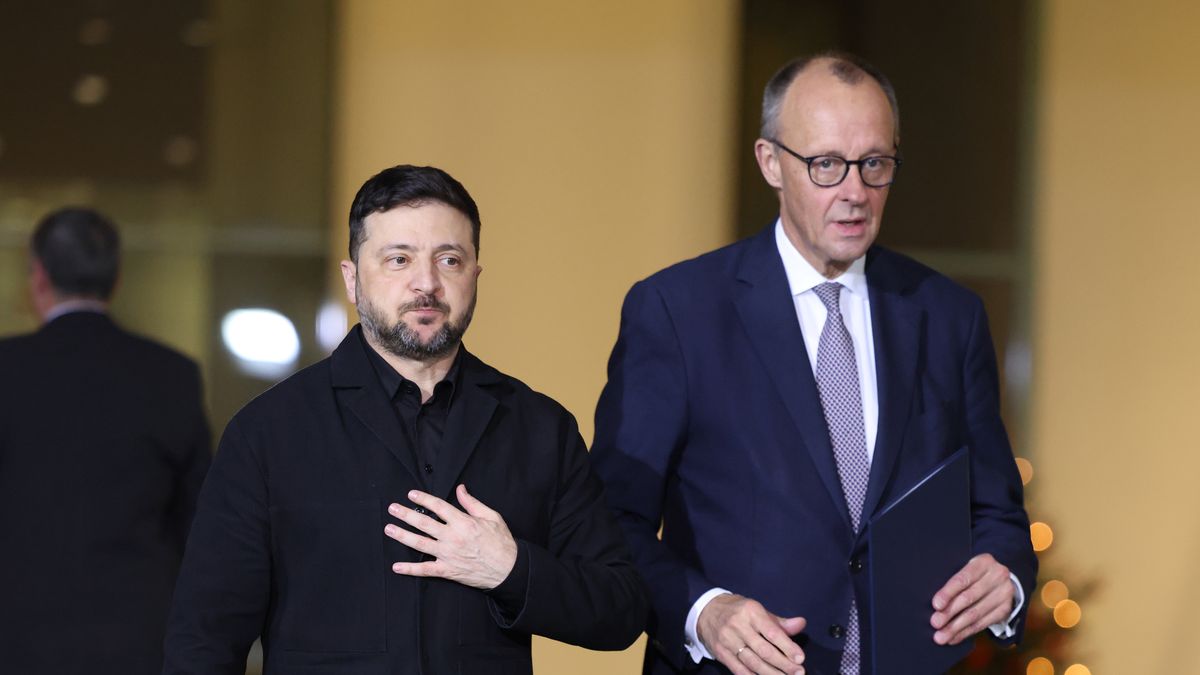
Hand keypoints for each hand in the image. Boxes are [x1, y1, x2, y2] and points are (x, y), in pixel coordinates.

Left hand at [384, 484, 517, 589]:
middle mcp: (453, 537)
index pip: (439, 507)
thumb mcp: (492, 517)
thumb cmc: (502, 542)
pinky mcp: (448, 571)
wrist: (508, 570)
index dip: (424, 499)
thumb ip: (472, 503)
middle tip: (392, 508)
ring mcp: (448, 555)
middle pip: (424, 523)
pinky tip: (396, 566)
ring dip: (402, 536)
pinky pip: (425, 570)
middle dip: (406, 515)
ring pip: (420, 544)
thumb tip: (460, 489)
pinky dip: (410, 569)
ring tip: (389, 529)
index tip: (411, 494)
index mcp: (463, 522)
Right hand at [697, 593, 805, 674]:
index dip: (787, 646)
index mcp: (751, 612)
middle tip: (799, 672)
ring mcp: (728, 640)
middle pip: (764, 650)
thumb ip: (779, 622)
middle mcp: (738, 626)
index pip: (772, 632)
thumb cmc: (737, 610)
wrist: (706, 611)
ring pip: (753, 662)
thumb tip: (801, 624)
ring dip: (771, 673)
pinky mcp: (720, 652)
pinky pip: (738, 669)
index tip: (800, 658)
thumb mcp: (758, 610)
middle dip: (783, 664)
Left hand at [930, 553, 1014, 644]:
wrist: (999, 577)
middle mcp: (997, 576)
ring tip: (941, 636)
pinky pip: (983, 624)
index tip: (936, 605)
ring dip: (956, 627)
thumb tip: (934, 603)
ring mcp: (1004, 594)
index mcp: (984, 562)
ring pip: (976, 613)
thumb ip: (954, 580)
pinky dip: (966, 632)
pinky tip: (954, 638)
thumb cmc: (973, 573)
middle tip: (935, 623)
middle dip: (950, 612)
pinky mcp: (1005, 609)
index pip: (963, 579)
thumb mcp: (966, 568)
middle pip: (969, 597)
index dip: (948, 592)